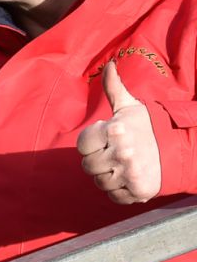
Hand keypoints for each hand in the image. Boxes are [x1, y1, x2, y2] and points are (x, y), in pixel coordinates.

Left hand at [78, 63, 160, 203]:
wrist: (180, 150)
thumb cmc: (148, 127)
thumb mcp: (130, 107)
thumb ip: (114, 88)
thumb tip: (109, 65)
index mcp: (116, 130)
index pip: (81, 146)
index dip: (91, 144)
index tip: (106, 141)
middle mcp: (122, 152)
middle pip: (87, 166)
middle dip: (98, 161)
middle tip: (116, 155)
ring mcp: (130, 173)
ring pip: (99, 182)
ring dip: (108, 176)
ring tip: (123, 166)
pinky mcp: (138, 191)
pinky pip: (113, 196)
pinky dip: (119, 190)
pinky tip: (129, 179)